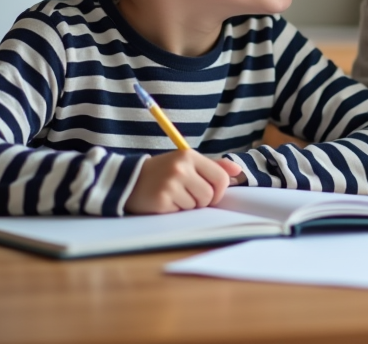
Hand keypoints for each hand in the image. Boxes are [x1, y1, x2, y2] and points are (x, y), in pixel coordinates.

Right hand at [124, 150, 243, 214]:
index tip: (210, 193)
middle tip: (187, 194)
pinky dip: (175, 210)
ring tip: (174, 196)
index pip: (220, 178)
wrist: (129, 179)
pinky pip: (181, 212)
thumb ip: (212, 166)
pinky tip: (164, 201)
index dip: (219, 191)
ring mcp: (170, 184)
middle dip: (202, 200)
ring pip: (197, 205)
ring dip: (188, 205)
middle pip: (210, 195)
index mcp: (189, 156)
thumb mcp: (186, 163)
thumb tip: (238, 171)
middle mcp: (180, 168)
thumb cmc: (163, 172)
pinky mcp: (161, 200)